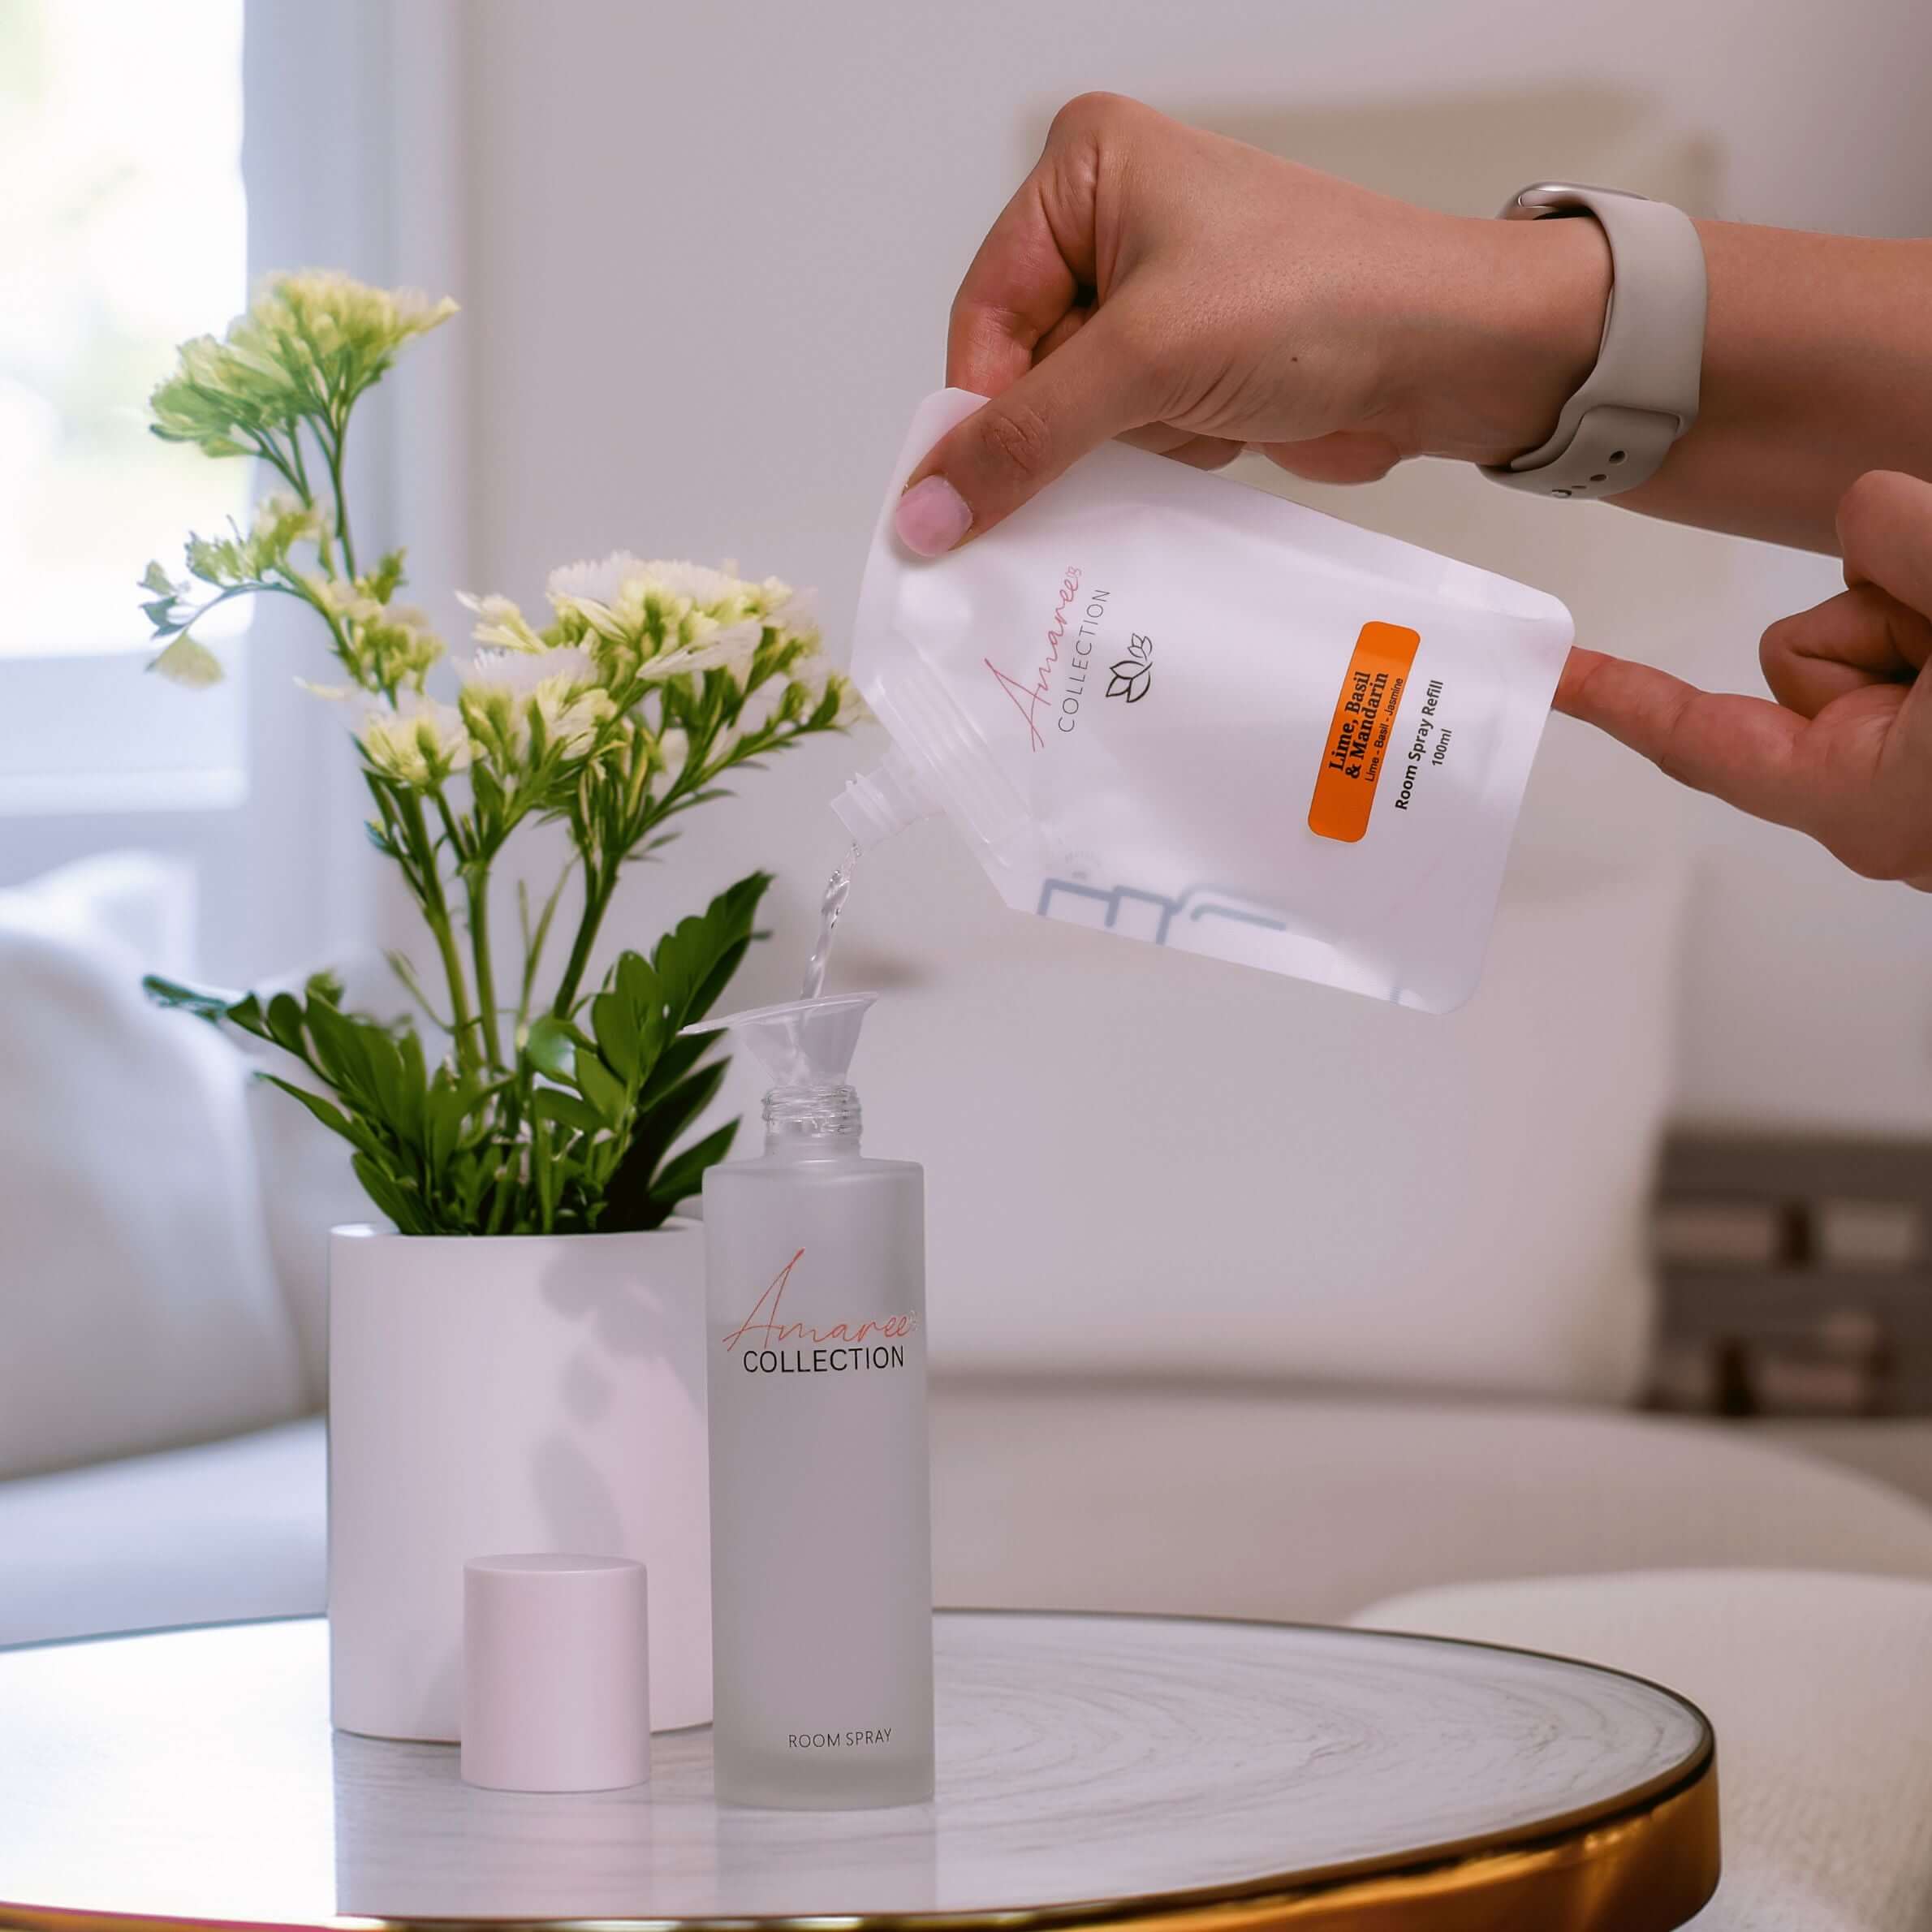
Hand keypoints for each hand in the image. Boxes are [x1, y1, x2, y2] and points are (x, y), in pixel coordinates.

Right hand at [893, 91, 1609, 553]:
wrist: (1452, 352)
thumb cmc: (1319, 301)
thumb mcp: (1147, 360)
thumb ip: (1026, 437)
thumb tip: (924, 512)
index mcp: (1087, 172)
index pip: (983, 314)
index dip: (976, 409)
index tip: (961, 502)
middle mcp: (1112, 225)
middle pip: (1021, 368)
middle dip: (1052, 433)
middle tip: (1065, 487)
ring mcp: (1154, 301)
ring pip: (1072, 414)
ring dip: (1110, 453)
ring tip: (1177, 440)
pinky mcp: (1189, 366)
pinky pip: (1124, 438)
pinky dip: (1148, 464)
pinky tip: (1203, 451)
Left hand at [1556, 470, 1931, 887]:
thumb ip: (1902, 547)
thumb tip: (1860, 517)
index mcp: (1860, 799)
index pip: (1693, 736)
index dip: (1615, 696)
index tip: (1551, 674)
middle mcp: (1879, 801)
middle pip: (1799, 652)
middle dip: (1877, 616)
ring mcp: (1918, 780)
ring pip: (1869, 638)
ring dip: (1928, 617)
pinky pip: (1917, 645)